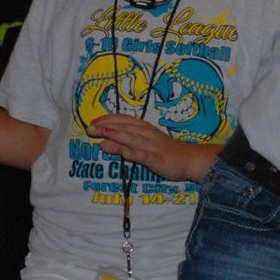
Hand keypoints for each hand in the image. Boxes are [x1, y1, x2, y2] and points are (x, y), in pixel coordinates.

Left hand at [86, 115, 215, 182]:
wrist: (190, 159)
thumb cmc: (165, 152)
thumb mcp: (141, 147)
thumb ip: (122, 146)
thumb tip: (102, 143)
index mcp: (143, 129)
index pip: (122, 120)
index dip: (107, 119)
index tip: (93, 121)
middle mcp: (145, 134)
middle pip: (123, 127)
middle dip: (106, 126)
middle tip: (89, 127)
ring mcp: (151, 145)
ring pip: (132, 138)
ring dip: (116, 135)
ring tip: (102, 134)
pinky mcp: (157, 158)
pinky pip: (145, 155)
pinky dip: (134, 153)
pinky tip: (125, 153)